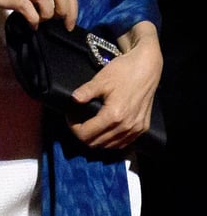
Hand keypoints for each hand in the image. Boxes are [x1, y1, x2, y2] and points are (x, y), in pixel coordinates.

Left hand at [69, 20, 162, 149]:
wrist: (146, 69)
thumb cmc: (123, 72)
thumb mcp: (100, 80)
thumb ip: (85, 92)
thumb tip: (73, 99)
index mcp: (113, 116)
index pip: (86, 134)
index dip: (73, 128)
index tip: (69, 117)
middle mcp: (126, 127)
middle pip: (96, 143)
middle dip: (82, 135)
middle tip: (76, 122)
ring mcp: (136, 129)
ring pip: (110, 146)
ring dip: (96, 140)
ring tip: (89, 126)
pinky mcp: (143, 128)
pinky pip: (124, 143)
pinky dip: (111, 141)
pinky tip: (104, 132)